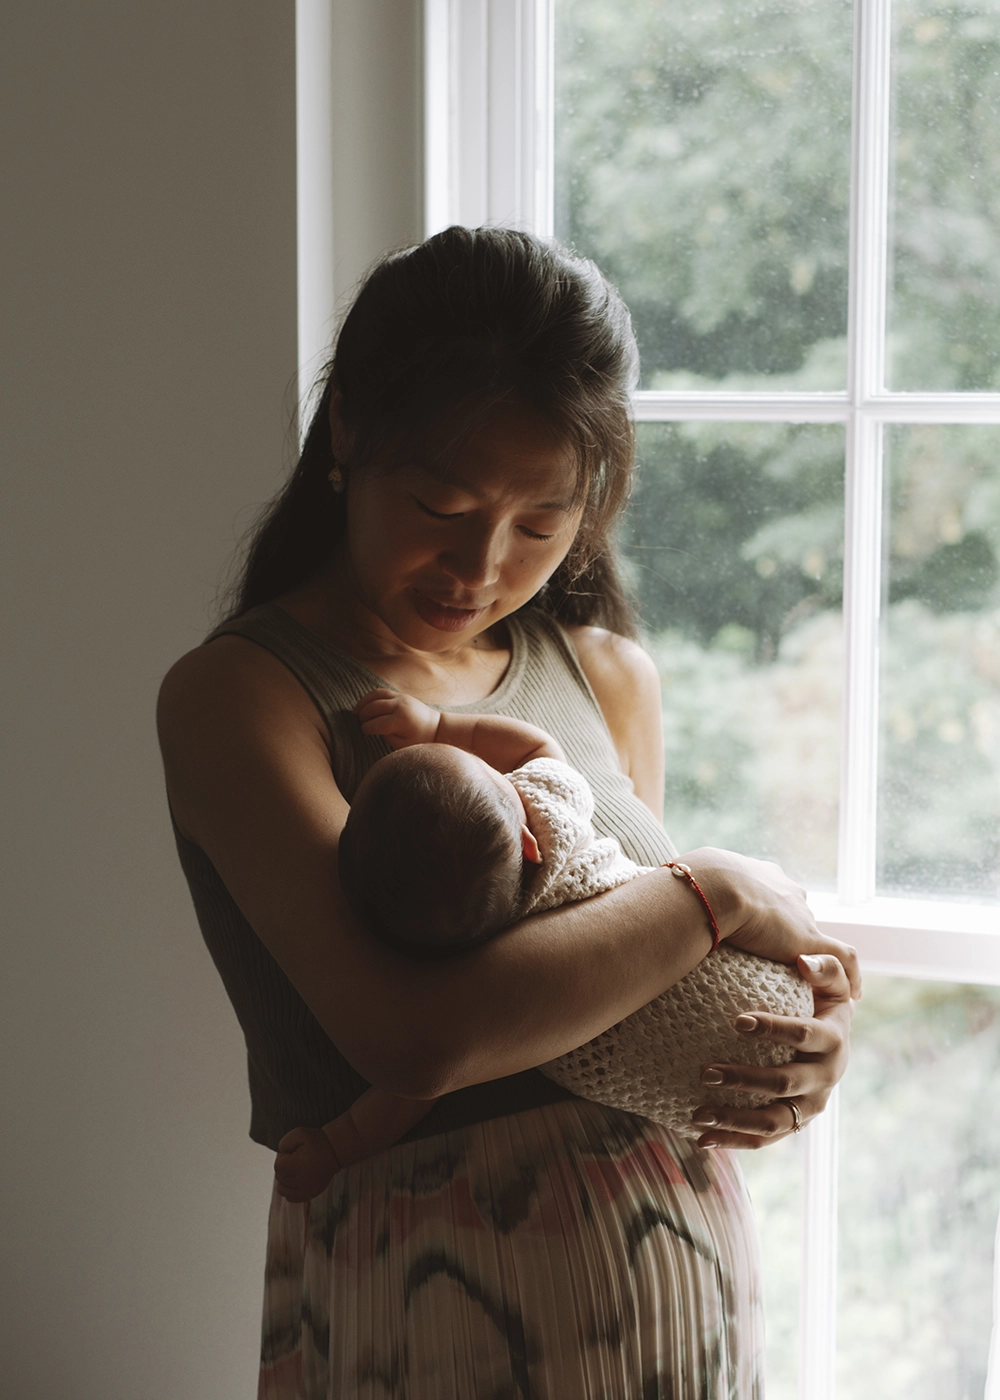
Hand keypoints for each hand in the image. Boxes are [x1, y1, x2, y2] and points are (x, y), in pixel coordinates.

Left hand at [274, 1124, 339, 1201]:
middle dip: (284, 1168)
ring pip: (282, 1190)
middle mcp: (303, 1181)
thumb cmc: (318, 1142)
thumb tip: (280, 1154)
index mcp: (300, 1166)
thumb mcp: (300, 1133)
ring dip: (285, 1180)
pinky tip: (295, 1180)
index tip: (292, 1154)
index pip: (278, 1167)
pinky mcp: (310, 1195)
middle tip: (296, 1160)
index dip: (283, 1158)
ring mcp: (307, 1191)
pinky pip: (290, 1198)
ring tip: (294, 1170)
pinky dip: (289, 1190)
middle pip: (280, 1178)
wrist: (335, 1152)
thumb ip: (285, 1142)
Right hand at [354, 688, 439, 748]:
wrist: (435, 726)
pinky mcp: (400, 694)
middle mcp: (400, 706)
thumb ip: (387, 737)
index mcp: (402, 720)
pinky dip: (370, 697)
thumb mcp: (403, 745)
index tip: (363, 732)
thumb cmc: (419, 739)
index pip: (377, 723)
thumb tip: (374, 728)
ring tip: (355, 712)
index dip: (367, 728)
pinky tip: (364, 705)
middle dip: (363, 716)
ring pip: (375, 696)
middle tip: (359, 723)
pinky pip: (381, 692)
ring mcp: (400, 698)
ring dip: (363, 703)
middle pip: (374, 708)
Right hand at [685, 847, 861, 998]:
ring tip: (822, 979)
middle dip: (798, 934)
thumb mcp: (690, 887)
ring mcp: (800, 914)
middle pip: (798, 914)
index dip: (776, 914)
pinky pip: (842, 959)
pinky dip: (850, 976)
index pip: (775, 896)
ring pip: (819, 937)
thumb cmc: (694, 886)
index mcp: (760, 876)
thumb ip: (688, 901)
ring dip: (821, 957)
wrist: (712, 887)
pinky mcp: (809, 938)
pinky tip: (851, 995)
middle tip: (793, 958)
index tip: (773, 928)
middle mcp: (786, 890)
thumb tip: (664, 913)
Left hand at [691, 953, 855, 1149]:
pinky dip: (734, 1141)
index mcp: (833, 1040)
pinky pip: (764, 1139)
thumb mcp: (832, 981)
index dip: (774, 1028)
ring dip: (734, 1119)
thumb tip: (803, 961)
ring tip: (698, 1112)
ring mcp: (810, 1105)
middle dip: (745, 1079)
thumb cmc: (822, 1001)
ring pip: (773, 1121)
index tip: (737, 1021)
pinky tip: (702, 1139)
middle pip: (784, 1082)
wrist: (832, 1043)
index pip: (805, 1035)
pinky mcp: (794, 1123)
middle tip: (706, 1071)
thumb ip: (826, 965)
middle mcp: (825, 1077)